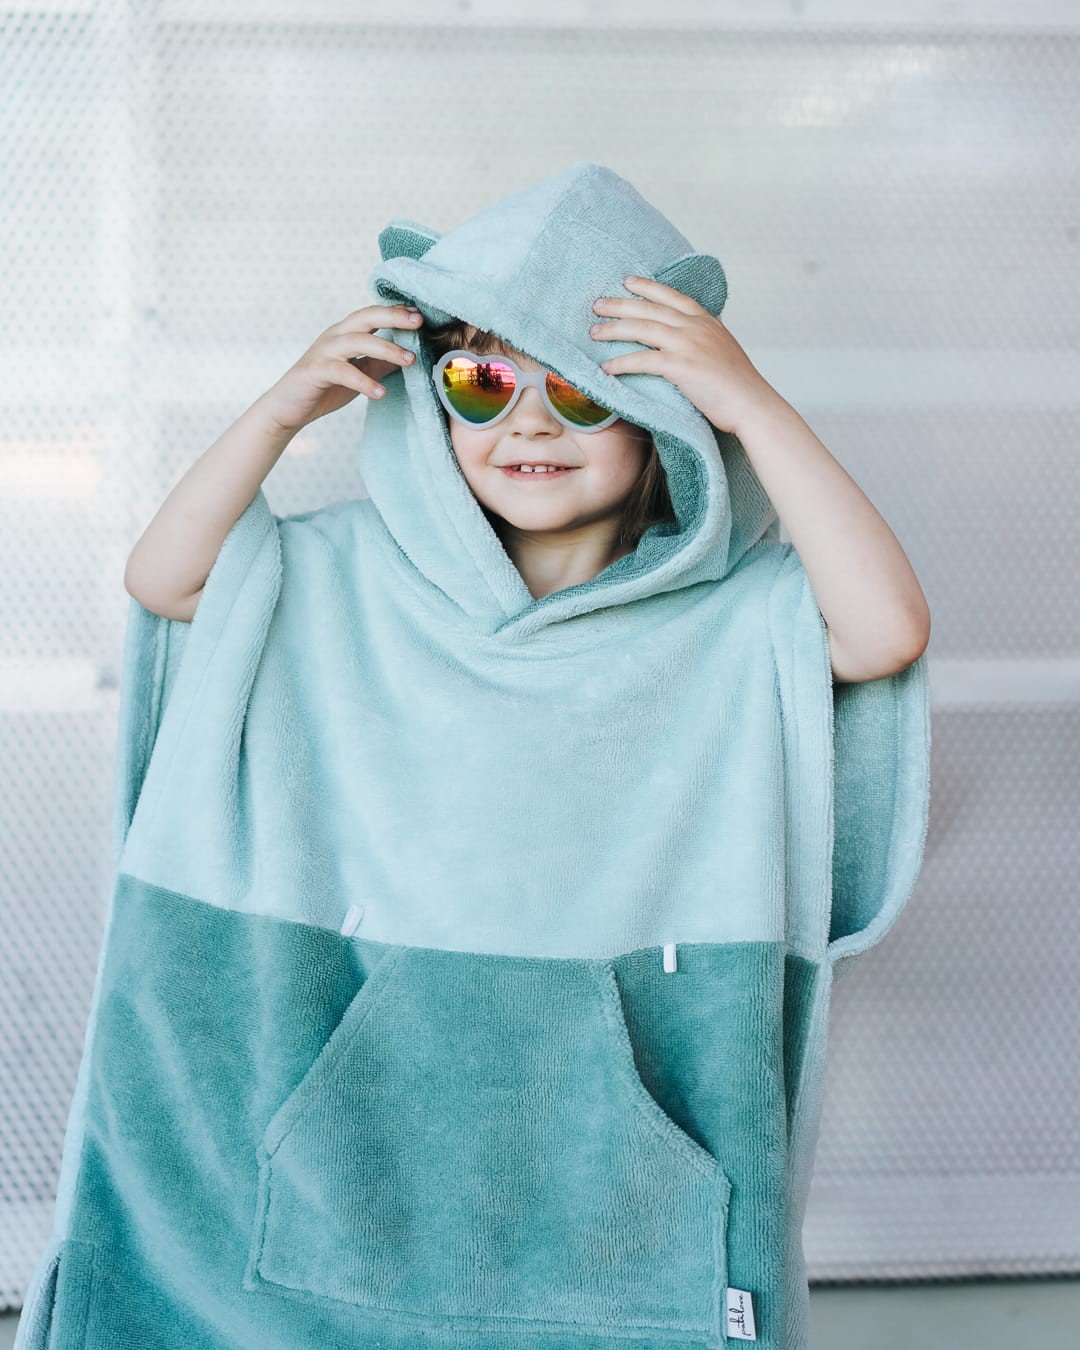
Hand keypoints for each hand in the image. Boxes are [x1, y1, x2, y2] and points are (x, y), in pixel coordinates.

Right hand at [260, 303, 424, 433]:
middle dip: (393, 317)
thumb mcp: (359, 373)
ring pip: (357, 340)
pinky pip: (343, 372)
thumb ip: (379, 363)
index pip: (373, 315)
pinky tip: (380, 392)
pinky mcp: (315, 371)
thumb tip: (409, 356)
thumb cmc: (325, 388)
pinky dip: (364, 381)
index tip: (420, 315)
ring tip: (410, 360)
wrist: (287, 408)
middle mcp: (334, 336)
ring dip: (386, 348)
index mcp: (345, 333)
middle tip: (419, 323)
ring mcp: (324, 351)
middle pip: (365, 317)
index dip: (396, 312)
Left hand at [589, 275, 777, 435]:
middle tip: (596, 305)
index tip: (627, 281)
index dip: (647, 287)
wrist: (752, 404)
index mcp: (705, 320)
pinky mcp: (681, 367)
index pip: (671, 296)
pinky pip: (643, 360)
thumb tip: (686, 341)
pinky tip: (605, 368)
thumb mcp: (722, 350)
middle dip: (620, 305)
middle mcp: (695, 327)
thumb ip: (703, 340)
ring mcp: (688, 344)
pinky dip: (621, 363)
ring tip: (593, 333)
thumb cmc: (738, 386)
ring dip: (613, 330)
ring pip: (642, 329)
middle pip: (649, 309)